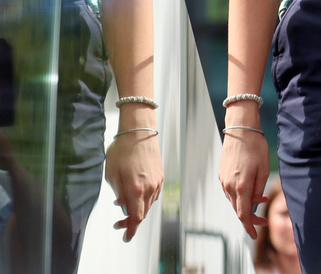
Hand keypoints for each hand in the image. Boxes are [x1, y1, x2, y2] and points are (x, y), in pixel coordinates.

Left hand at [104, 127, 162, 241]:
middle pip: (143, 213)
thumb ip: (118, 192)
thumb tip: (121, 204)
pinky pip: (153, 194)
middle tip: (118, 223)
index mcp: (136, 188)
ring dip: (138, 210)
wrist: (139, 131)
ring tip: (124, 207)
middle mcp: (149, 187)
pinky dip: (145, 201)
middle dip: (131, 222)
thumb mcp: (112, 173)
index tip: (126, 237)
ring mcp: (157, 181)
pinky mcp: (160, 175)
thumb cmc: (123, 150)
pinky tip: (136, 196)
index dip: (131, 230)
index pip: (136, 217)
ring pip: (149, 204)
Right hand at [218, 115, 269, 238]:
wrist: (240, 129)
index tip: (255, 234)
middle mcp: (229, 186)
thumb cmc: (256, 147)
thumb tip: (256, 202)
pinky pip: (230, 191)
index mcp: (242, 185)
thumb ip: (259, 188)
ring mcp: (223, 181)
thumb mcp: (264, 168)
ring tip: (261, 200)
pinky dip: (240, 195)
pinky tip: (250, 191)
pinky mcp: (221, 175)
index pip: (243, 214)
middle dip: (250, 217)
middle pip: (238, 209)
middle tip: (263, 220)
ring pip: (234, 201)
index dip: (249, 226)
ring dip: (245, 205)